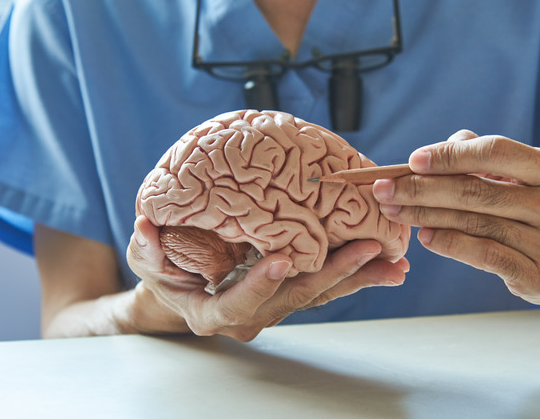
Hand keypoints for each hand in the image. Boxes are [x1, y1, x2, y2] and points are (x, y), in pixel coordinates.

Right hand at [127, 215, 407, 340]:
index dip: (259, 284)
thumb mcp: (147, 260)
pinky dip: (354, 274)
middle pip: (295, 299)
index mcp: (215, 312)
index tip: (280, 261)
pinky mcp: (289, 290)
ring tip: (394, 264)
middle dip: (333, 276)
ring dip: (357, 279)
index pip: (239, 303)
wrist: (180, 288)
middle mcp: (251, 314)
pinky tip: (386, 265)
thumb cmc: (163, 274)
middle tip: (367, 253)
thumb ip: (147, 246)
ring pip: (318, 294)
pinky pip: (323, 285)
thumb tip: (145, 225)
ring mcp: (274, 305)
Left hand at [373, 130, 539, 303]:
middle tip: (385, 189)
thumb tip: (440, 147)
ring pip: (474, 224)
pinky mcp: (537, 275)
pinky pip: (483, 255)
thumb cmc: (536, 204)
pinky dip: (449, 243)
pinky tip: (425, 236)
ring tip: (395, 210)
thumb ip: (483, 155)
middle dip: (422, 189)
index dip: (450, 155)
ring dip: (426, 215)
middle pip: (476, 191)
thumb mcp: (524, 174)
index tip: (413, 160)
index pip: (495, 152)